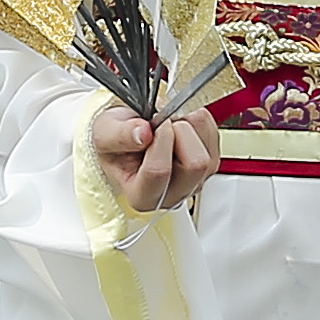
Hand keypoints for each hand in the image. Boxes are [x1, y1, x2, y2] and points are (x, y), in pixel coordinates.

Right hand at [91, 102, 220, 212]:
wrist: (128, 137)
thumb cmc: (116, 143)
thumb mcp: (105, 134)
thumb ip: (120, 135)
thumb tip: (143, 132)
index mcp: (142, 196)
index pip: (160, 171)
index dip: (159, 139)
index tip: (149, 125)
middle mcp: (172, 195)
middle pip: (195, 164)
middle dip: (179, 133)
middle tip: (162, 124)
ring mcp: (194, 182)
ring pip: (208, 151)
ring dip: (189, 127)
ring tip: (168, 126)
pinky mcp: (210, 166)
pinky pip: (215, 138)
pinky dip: (199, 123)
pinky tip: (180, 126)